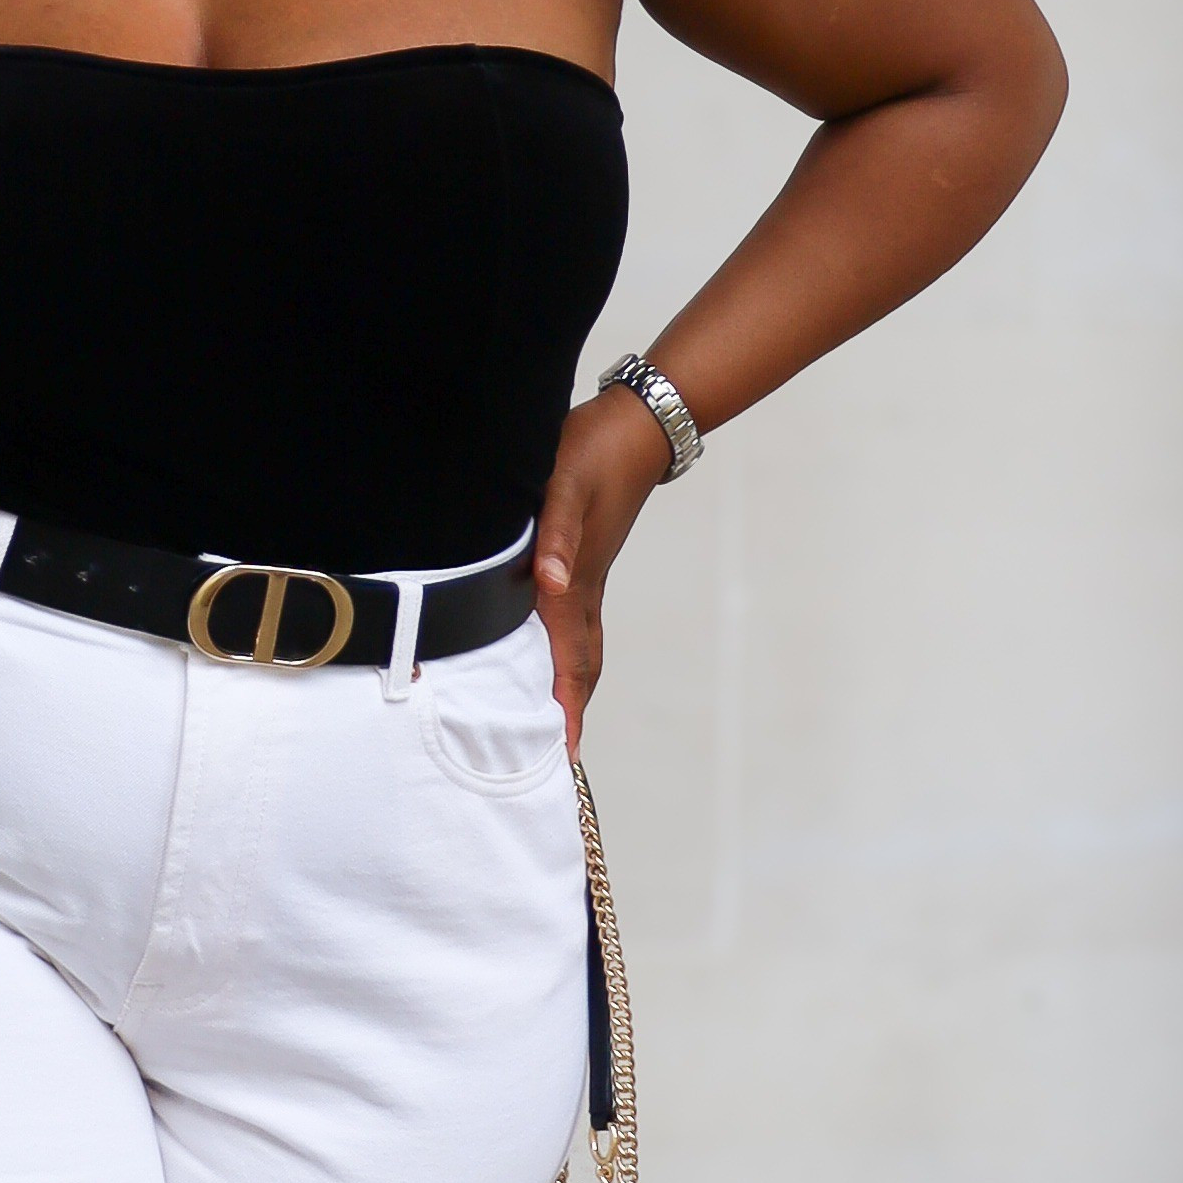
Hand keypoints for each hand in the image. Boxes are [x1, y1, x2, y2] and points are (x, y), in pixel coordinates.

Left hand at [528, 389, 672, 758]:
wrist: (633, 425)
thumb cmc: (594, 450)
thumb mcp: (565, 486)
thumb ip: (556, 536)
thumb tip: (552, 586)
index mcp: (576, 580)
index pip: (569, 658)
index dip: (565, 707)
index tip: (563, 754)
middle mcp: (582, 586)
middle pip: (580, 663)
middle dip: (570, 711)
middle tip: (559, 757)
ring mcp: (587, 574)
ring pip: (580, 644)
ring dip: (570, 683)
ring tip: (558, 720)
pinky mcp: (584, 559)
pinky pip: (573, 620)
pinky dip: (564, 648)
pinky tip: (549, 650)